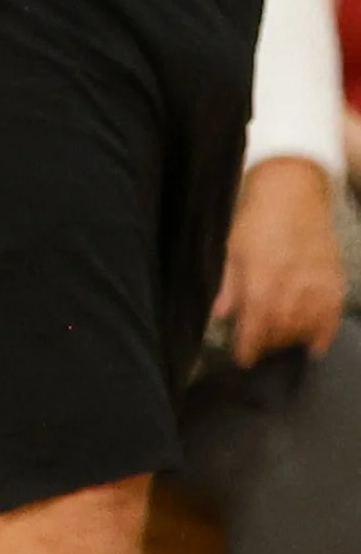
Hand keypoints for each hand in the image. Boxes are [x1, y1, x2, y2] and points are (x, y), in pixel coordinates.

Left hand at [213, 157, 344, 366]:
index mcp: (261, 282)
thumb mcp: (233, 251)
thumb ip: (229, 286)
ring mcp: (316, 284)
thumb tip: (220, 315)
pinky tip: (314, 346)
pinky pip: (332, 316)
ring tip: (281, 342)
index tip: (244, 360)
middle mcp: (291, 287)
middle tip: (260, 347)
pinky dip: (324, 335)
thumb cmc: (258, 221)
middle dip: (268, 345)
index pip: (255, 328)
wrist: (293, 193)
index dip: (249, 349)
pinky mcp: (334, 280)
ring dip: (291, 341)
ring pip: (306, 328)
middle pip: (281, 332)